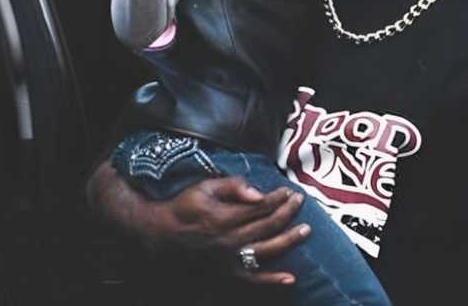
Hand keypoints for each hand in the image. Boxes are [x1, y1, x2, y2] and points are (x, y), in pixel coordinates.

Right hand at [88, 162, 308, 284]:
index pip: (260, 206)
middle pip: (267, 225)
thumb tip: (258, 191)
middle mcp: (230, 238)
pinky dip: (272, 280)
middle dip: (287, 212)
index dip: (277, 198)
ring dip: (288, 240)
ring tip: (305, 231)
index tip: (288, 191)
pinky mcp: (227, 272)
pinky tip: (290, 278)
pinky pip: (253, 278)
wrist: (162, 234)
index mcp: (224, 216)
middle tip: (300, 202)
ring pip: (266, 249)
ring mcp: (229, 258)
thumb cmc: (184, 207)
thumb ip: (232, 186)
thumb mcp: (204, 188)